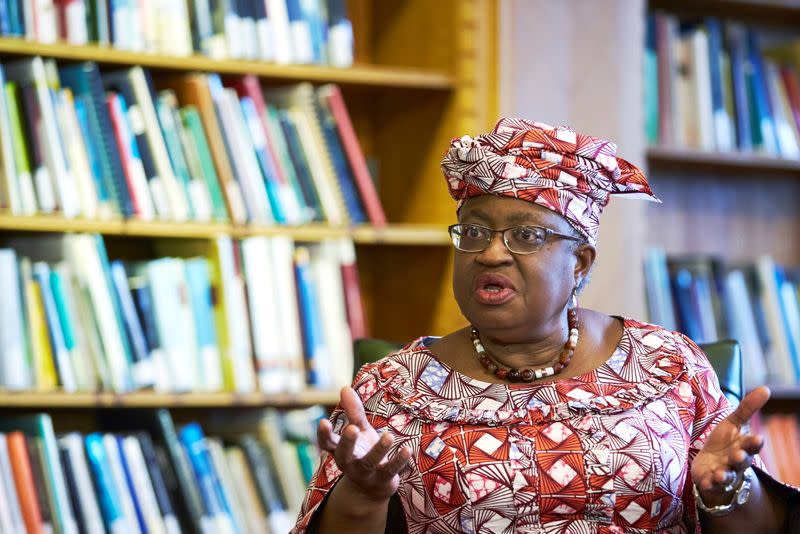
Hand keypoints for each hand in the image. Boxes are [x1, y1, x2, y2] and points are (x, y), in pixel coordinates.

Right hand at [317, 387, 410, 501]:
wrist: (373, 488)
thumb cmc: (363, 451)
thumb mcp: (359, 430)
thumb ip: (353, 412)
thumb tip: (344, 387)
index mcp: (340, 450)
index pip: (328, 443)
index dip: (324, 434)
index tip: (323, 421)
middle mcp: (349, 463)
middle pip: (345, 454)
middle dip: (348, 442)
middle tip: (352, 429)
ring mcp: (365, 473)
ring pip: (370, 462)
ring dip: (379, 450)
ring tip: (388, 436)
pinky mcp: (383, 480)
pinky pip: (390, 470)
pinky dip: (399, 461)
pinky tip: (407, 449)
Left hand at [691, 386, 768, 503]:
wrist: (711, 466)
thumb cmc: (725, 442)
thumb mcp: (733, 423)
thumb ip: (747, 408)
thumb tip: (766, 388)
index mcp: (743, 447)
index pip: (751, 445)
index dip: (754, 442)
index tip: (758, 438)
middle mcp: (736, 462)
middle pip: (741, 462)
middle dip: (740, 458)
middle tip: (738, 455)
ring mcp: (724, 473)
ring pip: (727, 476)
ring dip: (724, 475)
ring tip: (720, 474)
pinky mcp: (710, 481)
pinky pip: (710, 485)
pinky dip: (708, 484)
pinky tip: (704, 483)